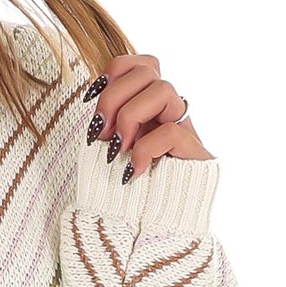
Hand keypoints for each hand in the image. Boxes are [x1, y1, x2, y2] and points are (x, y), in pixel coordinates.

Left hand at [83, 53, 211, 178]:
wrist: (163, 223)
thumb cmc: (133, 188)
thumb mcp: (114, 152)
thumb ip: (109, 128)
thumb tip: (94, 116)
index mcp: (150, 105)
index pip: (141, 63)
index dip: (115, 72)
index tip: (91, 100)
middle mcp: (169, 110)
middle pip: (148, 70)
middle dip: (113, 98)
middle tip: (101, 134)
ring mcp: (185, 128)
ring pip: (163, 89)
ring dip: (129, 117)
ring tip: (117, 150)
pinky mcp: (194, 151)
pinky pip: (171, 131)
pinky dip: (144, 150)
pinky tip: (132, 172)